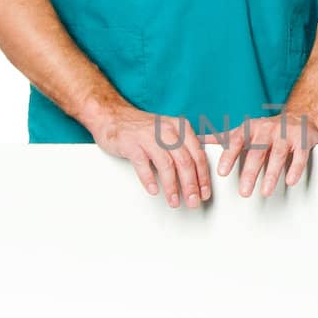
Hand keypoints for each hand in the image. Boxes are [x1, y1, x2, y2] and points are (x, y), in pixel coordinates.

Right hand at [88, 102, 211, 208]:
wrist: (113, 116)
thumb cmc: (144, 129)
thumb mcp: (171, 131)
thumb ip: (188, 146)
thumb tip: (205, 168)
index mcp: (181, 128)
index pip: (198, 155)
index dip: (203, 177)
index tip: (204, 193)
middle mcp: (167, 131)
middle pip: (184, 161)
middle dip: (191, 185)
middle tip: (193, 202)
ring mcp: (148, 137)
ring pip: (166, 164)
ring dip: (172, 187)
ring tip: (174, 201)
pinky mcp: (131, 144)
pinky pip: (143, 164)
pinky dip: (149, 179)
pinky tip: (154, 190)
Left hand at [213, 108, 317, 197]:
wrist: (302, 117)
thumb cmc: (268, 129)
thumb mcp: (245, 131)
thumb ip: (223, 138)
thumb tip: (198, 141)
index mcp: (250, 129)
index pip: (237, 141)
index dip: (229, 156)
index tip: (222, 172)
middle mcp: (267, 130)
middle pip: (257, 152)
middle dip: (250, 172)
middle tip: (244, 192)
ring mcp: (286, 134)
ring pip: (277, 154)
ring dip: (271, 174)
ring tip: (265, 191)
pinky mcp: (303, 140)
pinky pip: (299, 155)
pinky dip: (295, 168)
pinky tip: (290, 181)